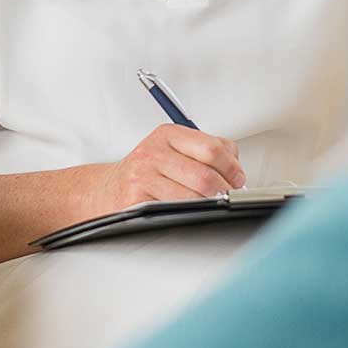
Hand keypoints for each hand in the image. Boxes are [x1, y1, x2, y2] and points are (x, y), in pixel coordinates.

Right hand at [90, 124, 246, 216]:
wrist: (108, 188)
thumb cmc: (148, 169)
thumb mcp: (174, 149)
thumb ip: (207, 151)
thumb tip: (236, 168)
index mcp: (168, 134)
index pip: (212, 148)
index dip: (232, 167)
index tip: (238, 178)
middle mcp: (154, 151)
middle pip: (204, 174)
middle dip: (224, 189)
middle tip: (229, 195)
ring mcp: (143, 175)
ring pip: (192, 195)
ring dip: (209, 204)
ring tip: (213, 203)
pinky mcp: (136, 199)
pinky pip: (175, 209)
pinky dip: (190, 212)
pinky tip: (191, 210)